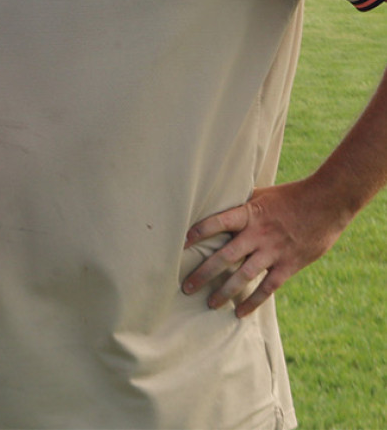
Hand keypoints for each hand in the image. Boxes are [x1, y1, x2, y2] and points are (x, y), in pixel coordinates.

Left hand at [181, 178, 347, 317]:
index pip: (217, 222)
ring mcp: (273, 251)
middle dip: (204, 273)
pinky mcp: (289, 265)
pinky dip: (253, 301)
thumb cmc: (289, 196)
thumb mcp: (260, 195)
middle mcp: (258, 234)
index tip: (180, 243)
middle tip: (186, 287)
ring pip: (244, 276)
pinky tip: (240, 313)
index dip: (199, 232)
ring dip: (225, 291)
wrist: (327, 204)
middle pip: (225, 256)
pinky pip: (268, 288)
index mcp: (249, 214)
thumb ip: (239, 204)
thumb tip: (214, 201)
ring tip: (209, 304)